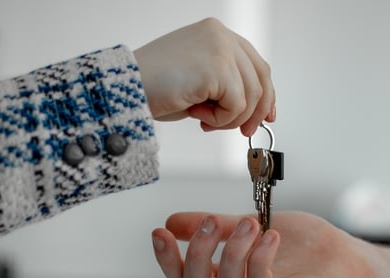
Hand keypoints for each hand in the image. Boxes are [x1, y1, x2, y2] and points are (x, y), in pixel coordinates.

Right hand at [134, 18, 274, 135]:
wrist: (124, 89)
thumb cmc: (153, 86)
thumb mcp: (199, 80)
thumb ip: (226, 84)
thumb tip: (252, 107)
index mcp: (216, 34)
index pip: (256, 64)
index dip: (265, 93)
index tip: (266, 115)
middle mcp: (221, 35)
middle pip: (261, 78)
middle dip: (256, 111)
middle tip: (244, 131)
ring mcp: (221, 48)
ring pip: (251, 96)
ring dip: (229, 118)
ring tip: (203, 118)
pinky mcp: (218, 67)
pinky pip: (236, 106)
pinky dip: (219, 120)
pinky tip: (196, 113)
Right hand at [151, 211, 377, 277]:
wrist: (349, 257)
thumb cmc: (305, 246)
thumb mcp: (253, 227)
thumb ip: (217, 227)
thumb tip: (174, 220)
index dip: (168, 260)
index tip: (161, 231)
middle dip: (196, 256)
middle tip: (210, 222)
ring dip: (232, 254)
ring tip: (248, 223)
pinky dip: (260, 262)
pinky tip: (270, 237)